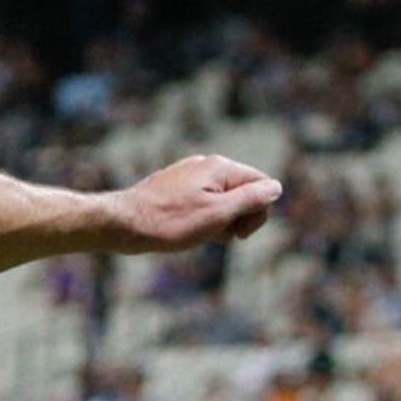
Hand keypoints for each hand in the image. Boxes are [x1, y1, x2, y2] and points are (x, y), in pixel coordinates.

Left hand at [110, 155, 280, 253]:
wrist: (124, 224)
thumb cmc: (170, 222)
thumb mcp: (218, 214)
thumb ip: (250, 199)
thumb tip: (276, 188)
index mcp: (220, 168)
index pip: (262, 185)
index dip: (258, 213)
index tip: (239, 234)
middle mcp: (207, 164)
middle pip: (244, 192)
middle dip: (238, 218)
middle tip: (216, 235)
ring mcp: (190, 174)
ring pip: (223, 200)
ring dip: (219, 221)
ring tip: (197, 233)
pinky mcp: (176, 187)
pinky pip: (203, 202)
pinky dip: (202, 219)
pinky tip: (185, 229)